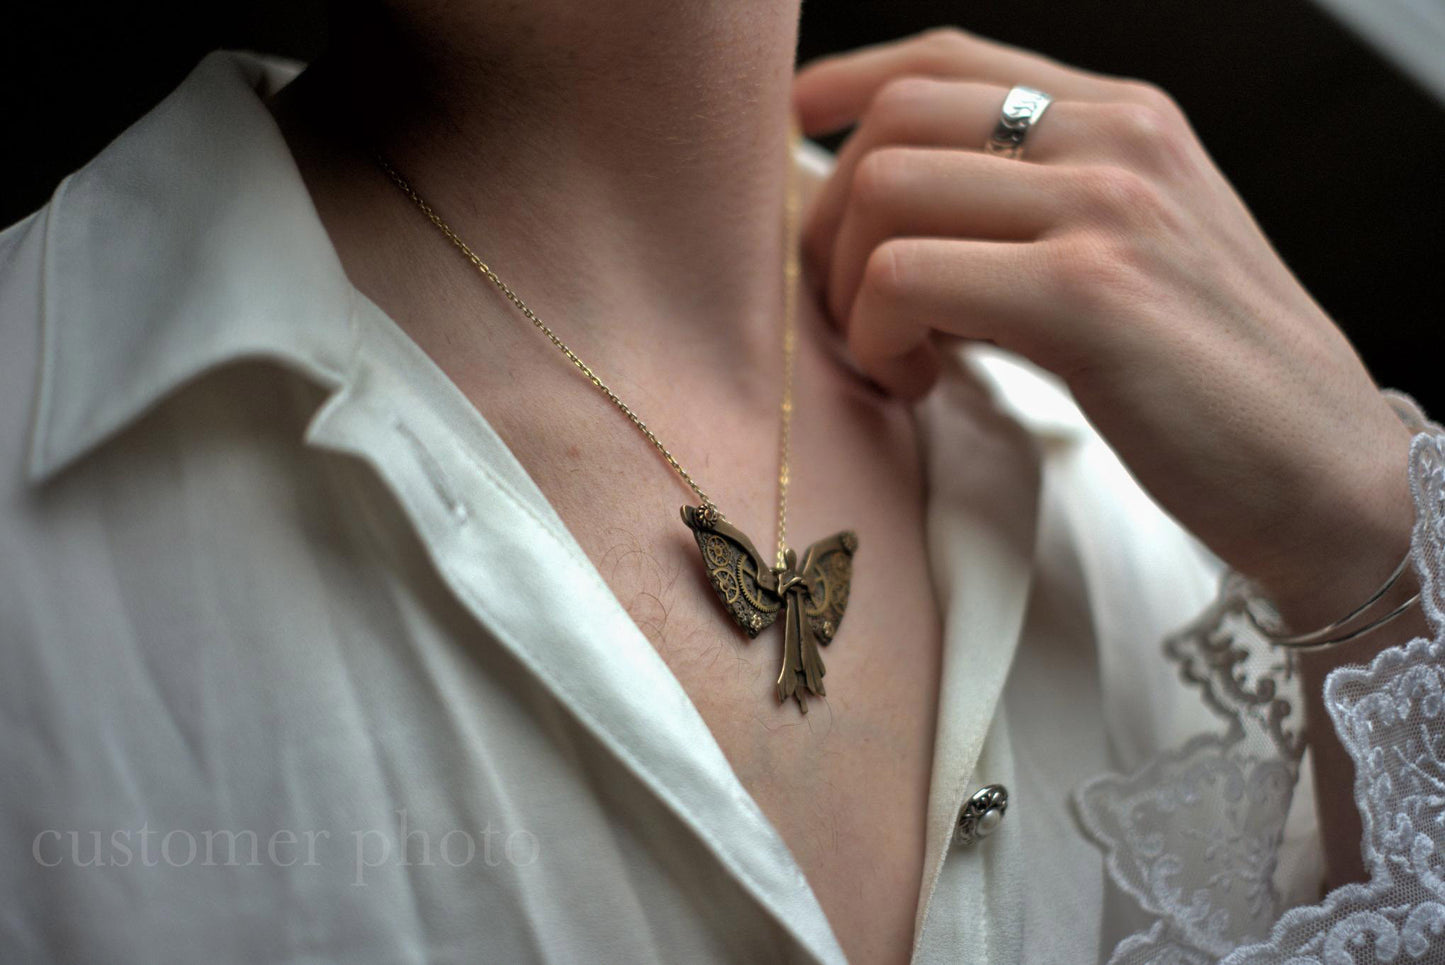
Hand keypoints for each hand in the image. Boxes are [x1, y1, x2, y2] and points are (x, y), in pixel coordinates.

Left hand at [793, 27, 1416, 625]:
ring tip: (893, 358)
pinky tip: (922, 386)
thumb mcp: (1135, 256)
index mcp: (1126, 119)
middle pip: (893, 121)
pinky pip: (904, 276)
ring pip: (882, 189)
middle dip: (830, 220)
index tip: (795, 128)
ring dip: (847, 287)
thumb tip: (895, 214)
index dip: (848, 83)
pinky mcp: (1087, 294)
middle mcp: (1115, 139)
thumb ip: (1035, 213)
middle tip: (851, 312)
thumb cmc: (1215, 384)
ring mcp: (1106, 207)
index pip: (947, 58)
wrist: (1327, 476)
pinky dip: (879, 338)